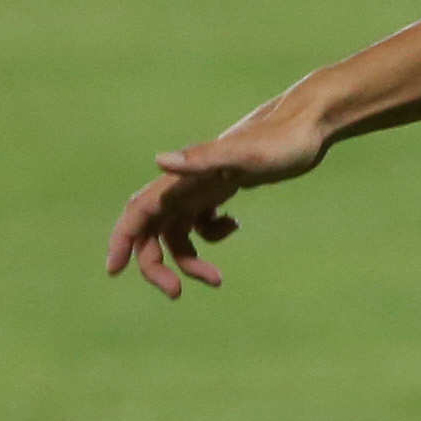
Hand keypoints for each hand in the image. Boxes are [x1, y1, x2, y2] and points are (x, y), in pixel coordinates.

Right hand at [105, 113, 327, 295]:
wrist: (307, 127)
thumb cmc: (281, 141)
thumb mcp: (245, 155)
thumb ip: (203, 158)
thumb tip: (159, 161)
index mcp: (183, 178)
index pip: (138, 212)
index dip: (122, 240)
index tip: (113, 271)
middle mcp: (186, 183)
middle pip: (153, 231)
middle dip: (157, 264)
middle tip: (177, 293)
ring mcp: (203, 187)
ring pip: (178, 232)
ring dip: (188, 259)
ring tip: (218, 280)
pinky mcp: (222, 188)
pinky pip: (201, 221)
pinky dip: (211, 234)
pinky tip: (234, 225)